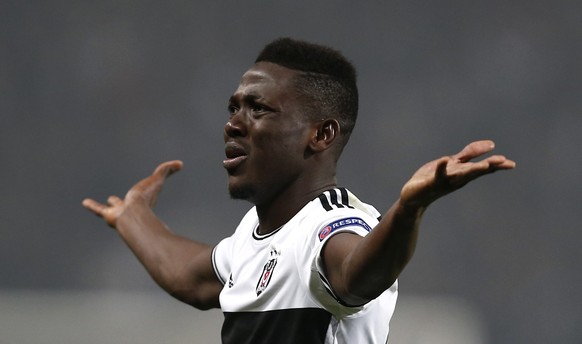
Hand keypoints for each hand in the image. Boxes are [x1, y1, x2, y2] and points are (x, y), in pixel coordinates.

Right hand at [82, 160, 183, 227]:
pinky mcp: (108, 215)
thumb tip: (180, 164)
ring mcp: (120, 212)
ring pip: (113, 207)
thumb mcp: (158, 180)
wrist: (133, 214)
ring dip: (109, 205)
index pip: (145, 193)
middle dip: (126, 200)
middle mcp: (132, 207)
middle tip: (120, 199)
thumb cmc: (146, 199)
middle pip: (128, 202)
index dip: (146, 189)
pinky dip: (92, 206)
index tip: (146, 188)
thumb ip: (167, 170)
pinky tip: (85, 203)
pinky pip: (99, 210)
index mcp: (142, 199)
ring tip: (104, 203)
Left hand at [400, 140, 514, 207]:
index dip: (496, 165)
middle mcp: (457, 178)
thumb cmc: (435, 178)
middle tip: (504, 162)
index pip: (483, 168)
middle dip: (489, 166)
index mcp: (464, 173)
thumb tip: (491, 144)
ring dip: (472, 170)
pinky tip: (445, 159)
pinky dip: (442, 167)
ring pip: (461, 175)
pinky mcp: (431, 182)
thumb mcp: (455, 163)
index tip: (511, 164)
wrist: (414, 196)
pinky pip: (438, 174)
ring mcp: (445, 181)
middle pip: (476, 171)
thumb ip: (470, 153)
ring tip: (485, 165)